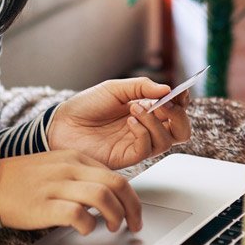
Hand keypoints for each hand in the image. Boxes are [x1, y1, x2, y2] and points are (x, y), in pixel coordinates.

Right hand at [0, 150, 142, 234]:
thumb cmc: (23, 180)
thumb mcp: (56, 167)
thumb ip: (81, 175)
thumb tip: (108, 195)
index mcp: (75, 158)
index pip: (116, 175)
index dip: (132, 198)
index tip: (133, 213)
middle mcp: (69, 168)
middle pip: (116, 184)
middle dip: (132, 208)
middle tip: (133, 225)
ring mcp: (56, 186)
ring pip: (101, 196)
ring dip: (114, 216)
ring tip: (111, 228)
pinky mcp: (44, 205)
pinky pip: (76, 214)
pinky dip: (87, 225)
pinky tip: (85, 230)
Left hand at [46, 77, 190, 169]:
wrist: (62, 123)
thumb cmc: (86, 106)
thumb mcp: (115, 88)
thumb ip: (141, 87)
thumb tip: (167, 89)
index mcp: (146, 110)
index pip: (175, 109)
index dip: (182, 101)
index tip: (180, 91)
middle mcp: (146, 128)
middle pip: (181, 130)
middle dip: (179, 116)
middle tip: (167, 103)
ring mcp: (138, 143)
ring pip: (168, 140)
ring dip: (156, 121)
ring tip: (135, 108)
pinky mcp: (127, 156)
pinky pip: (148, 149)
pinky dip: (144, 132)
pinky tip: (129, 121)